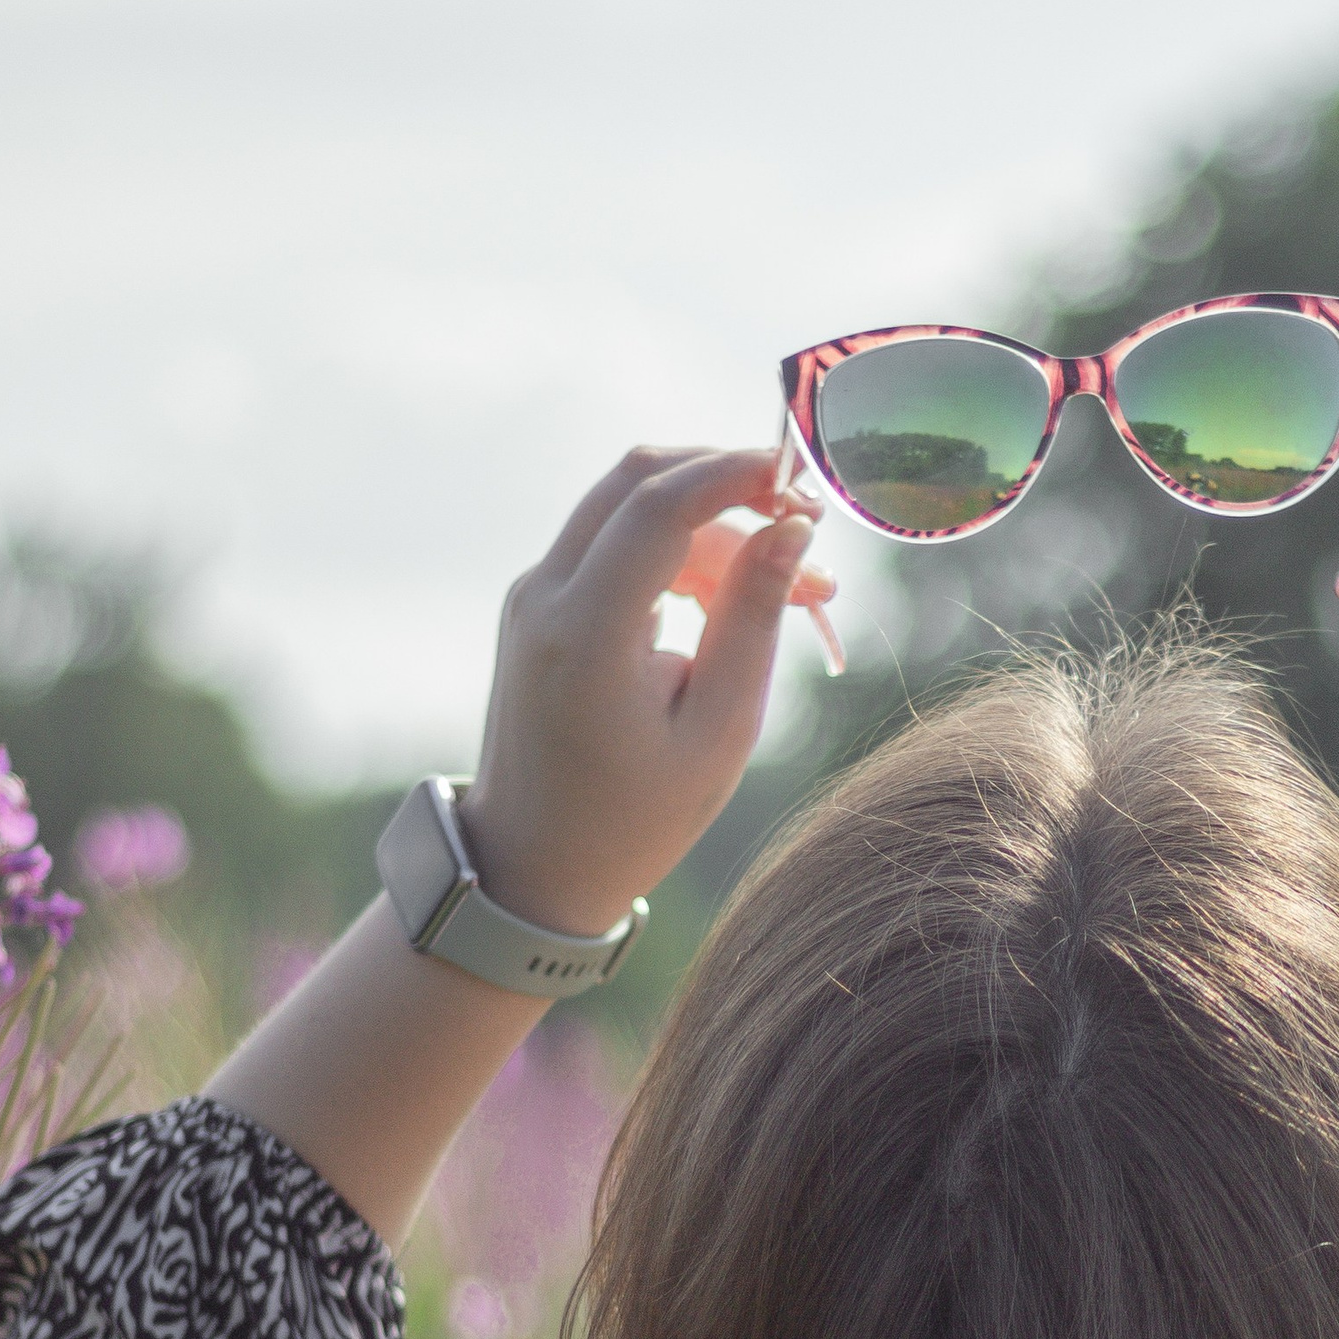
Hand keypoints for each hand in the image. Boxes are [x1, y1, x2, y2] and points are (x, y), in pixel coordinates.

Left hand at [459, 446, 835, 932]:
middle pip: (639, 481)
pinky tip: (730, 599)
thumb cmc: (635, 818)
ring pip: (629, 509)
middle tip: (802, 530)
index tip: (804, 484)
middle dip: (728, 487)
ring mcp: (534, 595)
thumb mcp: (718, 732)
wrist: (534, 865)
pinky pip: (613, 546)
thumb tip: (791, 531)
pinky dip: (676, 553)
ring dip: (711, 527)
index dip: (738, 474)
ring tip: (791, 590)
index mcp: (587, 632)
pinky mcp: (539, 606)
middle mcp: (545, 595)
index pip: (661, 504)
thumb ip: (753, 621)